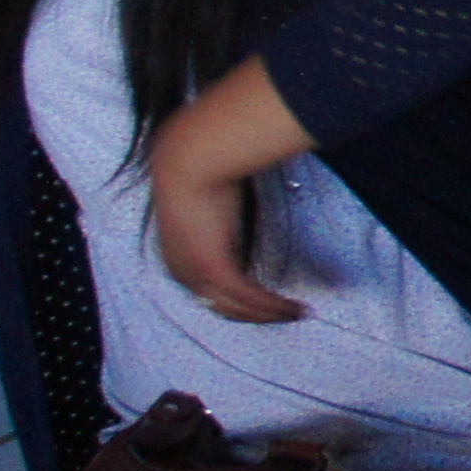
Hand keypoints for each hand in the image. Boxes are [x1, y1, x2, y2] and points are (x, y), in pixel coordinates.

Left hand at [140, 100, 301, 324]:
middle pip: (220, 307)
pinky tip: (295, 306)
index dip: (233, 300)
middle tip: (283, 312)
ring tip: (297, 312)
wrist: (190, 157)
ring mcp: (196, 271)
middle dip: (254, 313)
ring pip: (236, 308)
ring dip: (268, 314)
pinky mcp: (216, 268)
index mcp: (173, 256)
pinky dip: (274, 305)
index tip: (260, 298)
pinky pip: (250, 297)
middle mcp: (181, 271)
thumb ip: (210, 208)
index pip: (204, 292)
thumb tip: (225, 198)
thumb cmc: (196, 167)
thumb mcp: (200, 196)